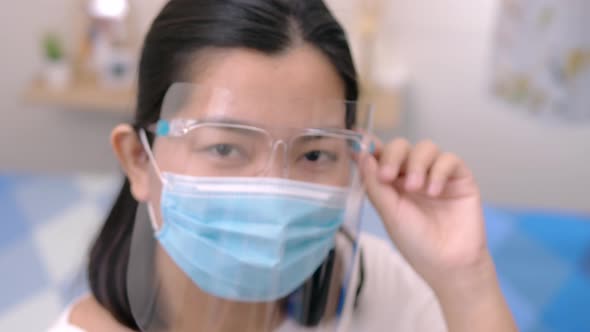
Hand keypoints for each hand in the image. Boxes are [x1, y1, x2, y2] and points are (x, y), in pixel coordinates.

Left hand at [360, 138, 515, 331]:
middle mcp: (413, 174)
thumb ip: (375, 183)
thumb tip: (361, 155)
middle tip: (388, 176)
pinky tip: (435, 191)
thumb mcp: (389, 213)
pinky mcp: (460, 177)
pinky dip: (439, 171)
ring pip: (425, 147)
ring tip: (416, 189)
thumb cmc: (416, 242)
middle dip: (392, 155)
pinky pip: (449, 159)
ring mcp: (436, 174)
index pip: (380, 155)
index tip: (359, 141)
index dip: (369, 146)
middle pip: (400, 146)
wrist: (448, 264)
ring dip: (417, 164)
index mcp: (392, 182)